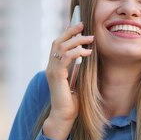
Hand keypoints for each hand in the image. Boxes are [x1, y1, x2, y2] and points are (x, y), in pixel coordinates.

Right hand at [43, 22, 93, 139]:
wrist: (64, 115)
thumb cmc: (72, 101)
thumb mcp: (76, 79)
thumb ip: (77, 67)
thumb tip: (87, 53)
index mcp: (54, 67)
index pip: (57, 44)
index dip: (67, 33)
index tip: (79, 26)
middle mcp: (50, 67)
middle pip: (57, 42)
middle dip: (70, 31)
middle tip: (83, 24)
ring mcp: (52, 71)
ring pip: (61, 47)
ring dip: (76, 40)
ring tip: (90, 38)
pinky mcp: (56, 76)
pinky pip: (65, 58)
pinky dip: (77, 52)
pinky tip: (87, 52)